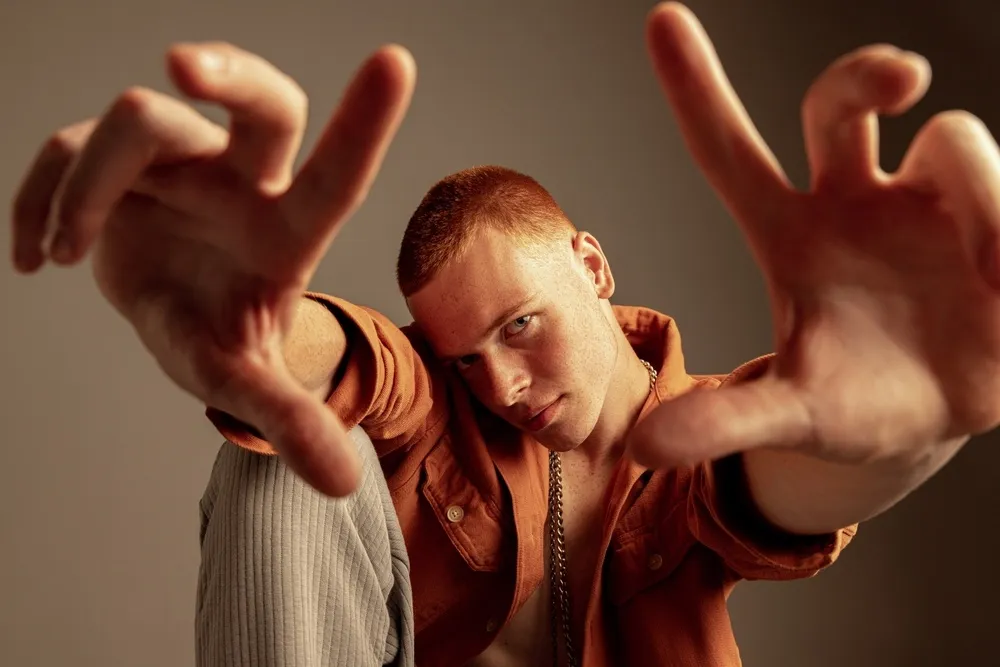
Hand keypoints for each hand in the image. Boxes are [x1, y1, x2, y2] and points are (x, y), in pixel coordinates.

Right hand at [10, 42, 415, 495]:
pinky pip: (67, 146)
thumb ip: (287, 422)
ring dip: (87, 190)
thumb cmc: (221, 335)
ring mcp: (182, 162)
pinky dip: (39, 198)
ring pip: (140, 121)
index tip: (396, 60)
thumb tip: (340, 483)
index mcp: (290, 229)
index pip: (339, 172)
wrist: (172, 316)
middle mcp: (245, 181)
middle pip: (263, 103)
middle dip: (228, 74)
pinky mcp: (118, 158)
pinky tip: (36, 259)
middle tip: (180, 68)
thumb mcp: (243, 379)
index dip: (367, 120)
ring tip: (67, 257)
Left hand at [628, 3, 999, 469]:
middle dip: (865, 73)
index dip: (695, 88)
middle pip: (838, 104)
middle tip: (905, 84)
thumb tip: (642, 446)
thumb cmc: (848, 398)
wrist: (933, 412)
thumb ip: (724, 421)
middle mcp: (855, 198)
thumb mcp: (790, 411)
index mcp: (788, 232)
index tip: (661, 19)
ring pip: (955, 142)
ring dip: (984, 199)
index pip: (728, 150)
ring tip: (993, 283)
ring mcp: (931, 201)